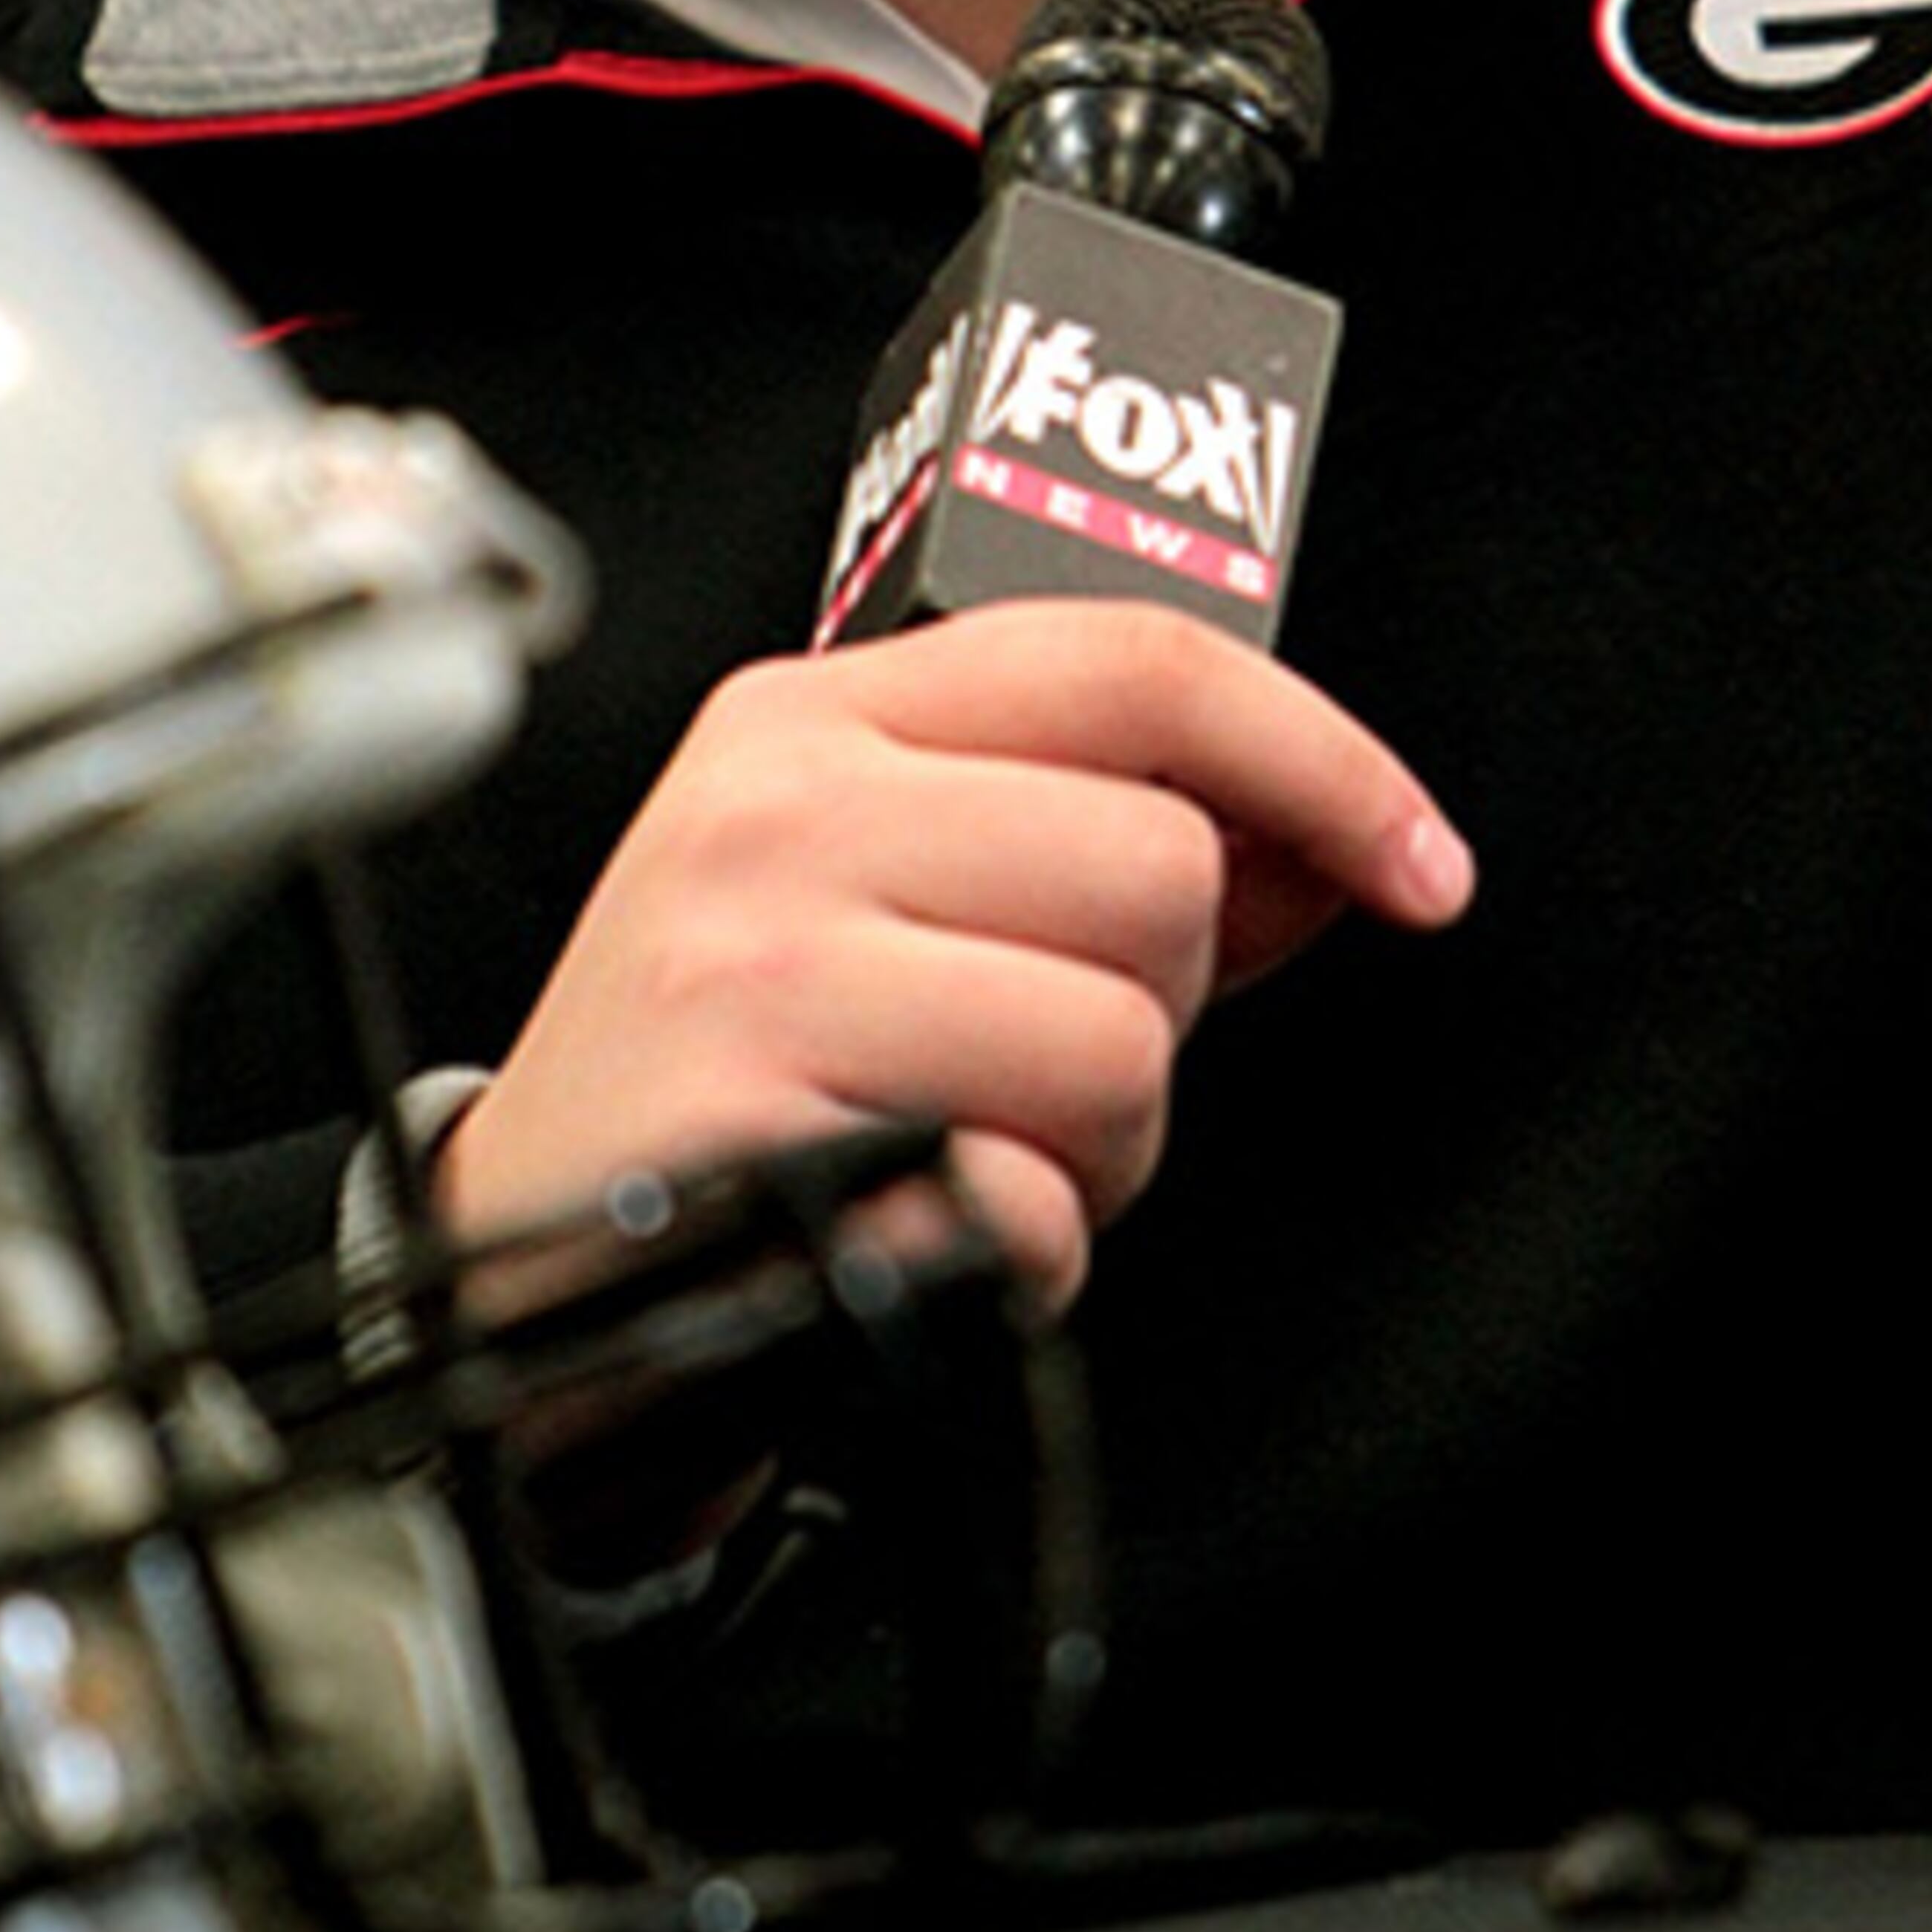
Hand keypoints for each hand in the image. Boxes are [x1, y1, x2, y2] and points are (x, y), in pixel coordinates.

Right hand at [435, 600, 1471, 1320]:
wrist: (511, 1269)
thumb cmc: (725, 1081)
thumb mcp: (879, 901)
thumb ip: (1101, 854)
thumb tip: (1329, 842)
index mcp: (812, 720)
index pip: (1135, 662)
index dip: (1321, 759)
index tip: (1420, 862)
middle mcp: (778, 814)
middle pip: (1161, 870)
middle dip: (1150, 1008)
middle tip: (1020, 1064)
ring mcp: (758, 967)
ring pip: (1121, 1040)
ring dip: (1092, 1147)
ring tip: (960, 1148)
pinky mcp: (764, 1136)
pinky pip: (1031, 1204)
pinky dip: (1018, 1259)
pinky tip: (912, 1231)